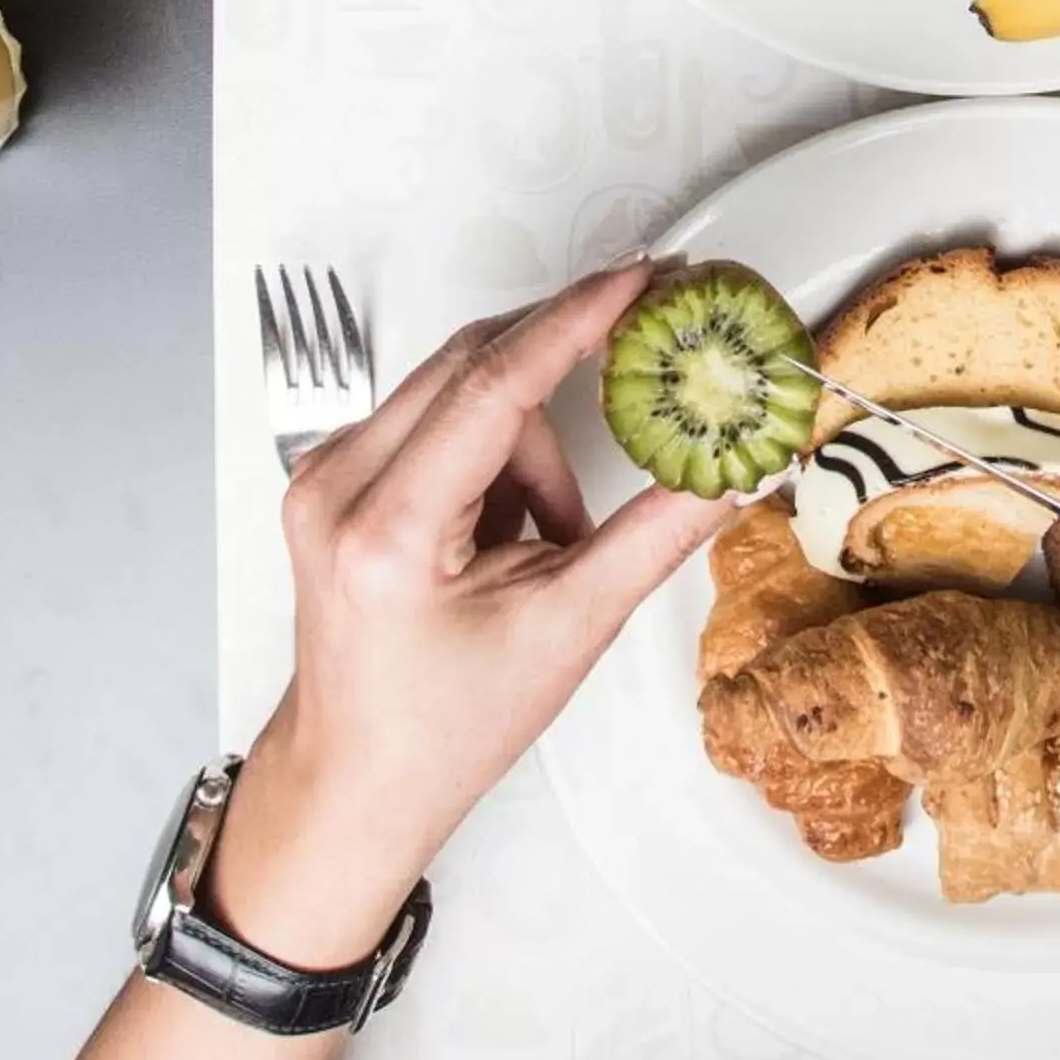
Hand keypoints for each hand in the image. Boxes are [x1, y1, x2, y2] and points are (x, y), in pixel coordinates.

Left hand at [200, 263, 728, 969]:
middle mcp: (338, 485)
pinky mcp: (334, 475)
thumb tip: (732, 473)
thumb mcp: (567, 632)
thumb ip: (656, 536)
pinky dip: (493, 452)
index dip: (575, 319)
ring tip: (548, 537)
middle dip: (565, 368)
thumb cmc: (442, 728)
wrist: (355, 781)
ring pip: (461, 388)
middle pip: (476, 366)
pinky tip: (505, 526)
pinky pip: (436, 415)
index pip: (492, 385)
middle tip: (644, 340)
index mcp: (387, 530)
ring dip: (528, 439)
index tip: (640, 279)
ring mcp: (326, 475)